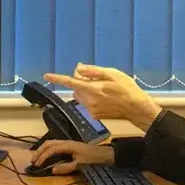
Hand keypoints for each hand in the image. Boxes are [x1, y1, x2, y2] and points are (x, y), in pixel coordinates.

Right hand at [30, 139, 112, 172]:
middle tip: (32, 161)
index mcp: (67, 145)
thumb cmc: (92, 159)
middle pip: (49, 143)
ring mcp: (67, 143)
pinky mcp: (69, 146)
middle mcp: (66, 142)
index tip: (36, 165)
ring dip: (42, 150)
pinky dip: (48, 149)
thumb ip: (66, 167)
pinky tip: (46, 156)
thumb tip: (52, 170)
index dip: (43, 157)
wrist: (103, 154)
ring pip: (51, 143)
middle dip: (39, 151)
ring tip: (36, 158)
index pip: (51, 149)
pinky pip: (55, 145)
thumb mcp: (79, 165)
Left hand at [44, 63, 161, 127]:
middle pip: (76, 89)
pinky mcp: (95, 116)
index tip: (47, 75)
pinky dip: (91, 99)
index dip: (58, 78)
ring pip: (80, 97)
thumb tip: (78, 68)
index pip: (71, 82)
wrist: (136, 108)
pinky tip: (105, 98)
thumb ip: (93, 71)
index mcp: (93, 89)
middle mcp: (90, 101)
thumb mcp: (112, 74)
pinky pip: (87, 104)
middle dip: (80, 82)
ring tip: (103, 88)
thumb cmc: (127, 88)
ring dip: (85, 91)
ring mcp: (92, 110)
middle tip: (94, 77)